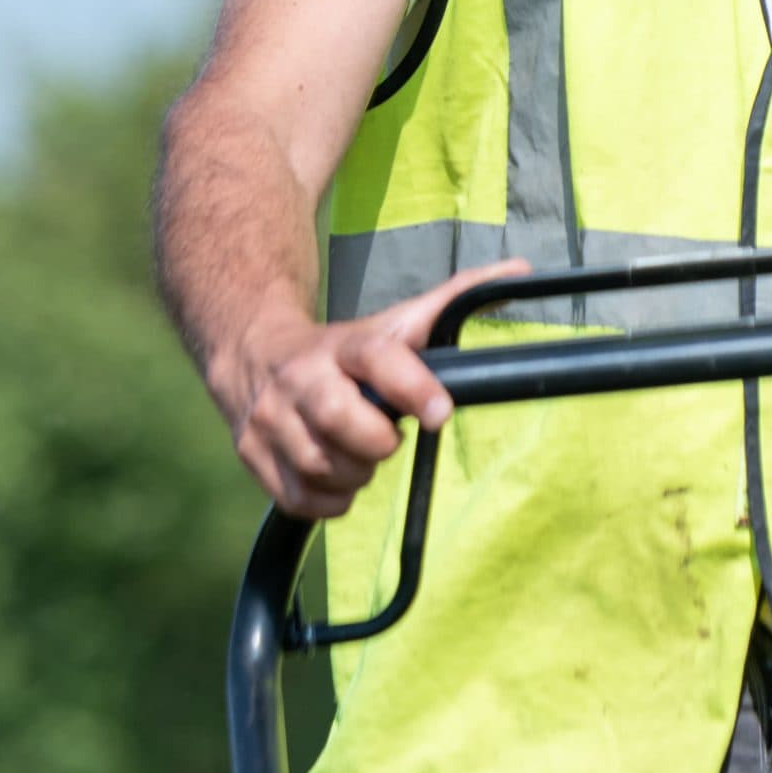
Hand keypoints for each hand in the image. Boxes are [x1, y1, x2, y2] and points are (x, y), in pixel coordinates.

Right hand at [213, 260, 529, 519]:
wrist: (252, 353)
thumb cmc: (343, 349)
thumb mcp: (394, 323)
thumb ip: (454, 300)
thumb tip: (520, 272)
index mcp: (343, 345)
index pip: (377, 358)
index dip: (412, 386)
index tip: (441, 412)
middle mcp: (301, 378)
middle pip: (341, 421)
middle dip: (378, 444)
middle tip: (388, 437)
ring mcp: (270, 418)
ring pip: (321, 467)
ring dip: (355, 474)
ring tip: (361, 453)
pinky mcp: (251, 454)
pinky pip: (299, 498)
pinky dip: (329, 500)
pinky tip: (337, 476)